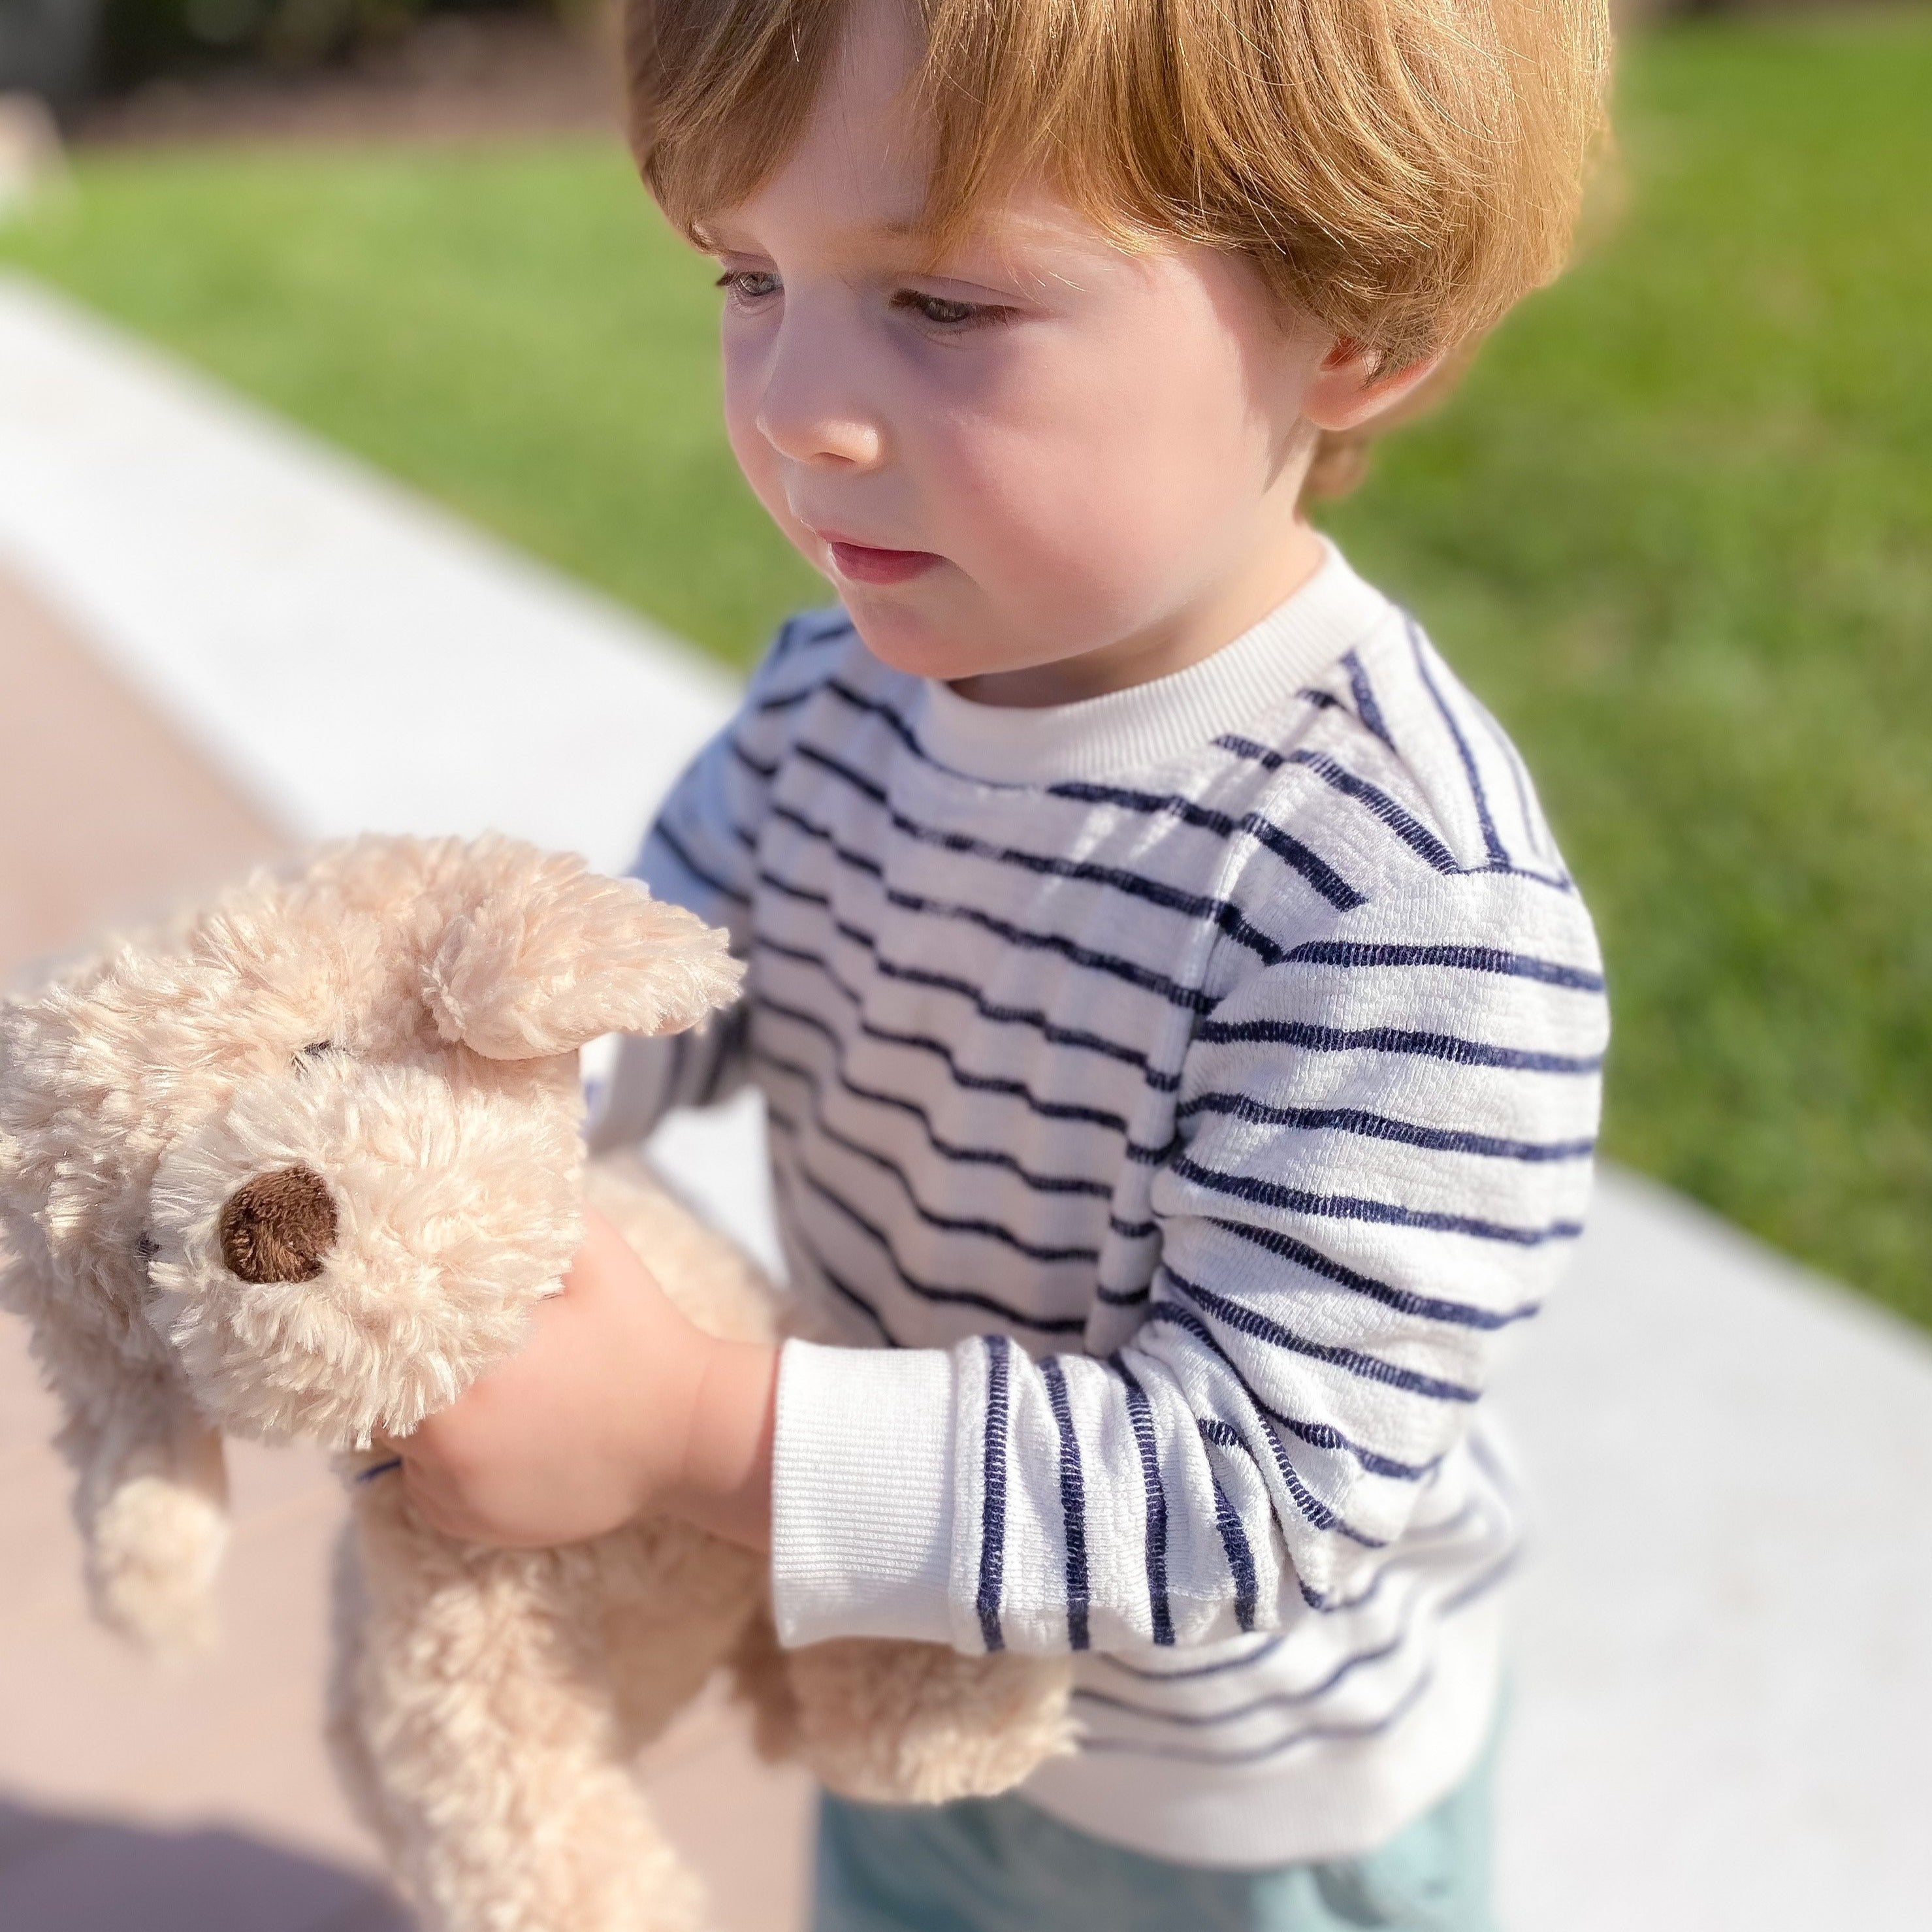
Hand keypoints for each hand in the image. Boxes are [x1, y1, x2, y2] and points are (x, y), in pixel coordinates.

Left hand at [384, 1203, 777, 1550]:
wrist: (691, 1434)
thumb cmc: (639, 1334)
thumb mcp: (591, 1252)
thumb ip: (525, 1214)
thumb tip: (471, 1176)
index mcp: (463, 1379)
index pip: (370, 1350)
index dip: (371, 1323)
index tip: (386, 1301)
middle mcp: (445, 1451)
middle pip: (375, 1402)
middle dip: (393, 1370)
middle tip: (422, 1338)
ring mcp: (459, 1498)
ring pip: (400, 1448)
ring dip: (417, 1419)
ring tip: (465, 1385)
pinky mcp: (476, 1527)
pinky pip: (428, 1489)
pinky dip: (444, 1462)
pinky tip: (490, 1430)